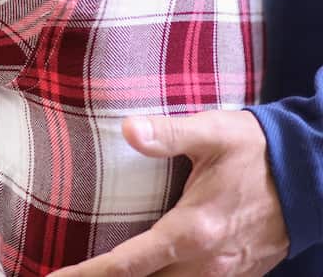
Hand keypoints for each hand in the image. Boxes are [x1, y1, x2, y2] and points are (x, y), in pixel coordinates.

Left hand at [50, 110, 287, 276]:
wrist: (312, 172)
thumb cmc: (257, 150)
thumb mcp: (212, 133)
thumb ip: (167, 133)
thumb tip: (126, 129)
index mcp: (193, 231)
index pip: (129, 264)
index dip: (90, 275)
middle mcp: (208, 261)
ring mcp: (226, 272)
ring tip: (104, 276)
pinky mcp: (240, 272)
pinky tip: (151, 273)